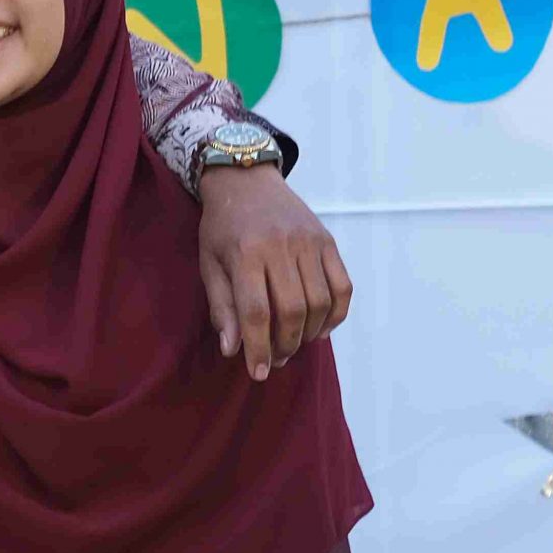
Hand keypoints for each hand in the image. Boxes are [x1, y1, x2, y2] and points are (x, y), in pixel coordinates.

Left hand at [196, 166, 351, 381]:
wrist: (247, 180)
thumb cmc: (222, 227)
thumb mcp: (209, 264)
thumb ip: (221, 307)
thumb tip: (233, 350)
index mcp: (245, 253)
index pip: (256, 312)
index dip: (258, 348)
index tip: (258, 372)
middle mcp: (280, 246)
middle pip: (292, 310)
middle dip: (285, 344)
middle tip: (277, 358)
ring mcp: (309, 242)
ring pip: (320, 302)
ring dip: (309, 333)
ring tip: (295, 344)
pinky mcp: (328, 240)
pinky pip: (343, 286)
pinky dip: (336, 314)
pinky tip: (321, 328)